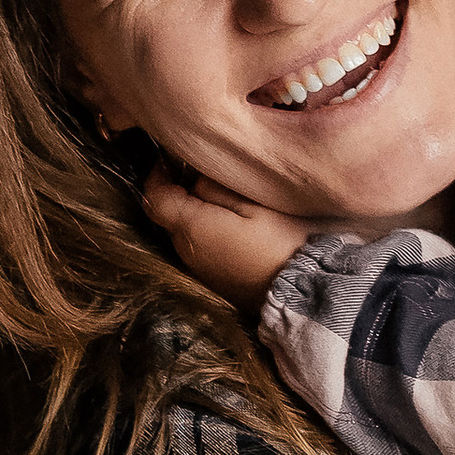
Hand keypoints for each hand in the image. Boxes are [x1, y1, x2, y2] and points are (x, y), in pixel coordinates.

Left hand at [142, 166, 310, 317]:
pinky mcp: (212, 280)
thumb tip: (195, 180)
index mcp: (192, 227)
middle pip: (170, 215)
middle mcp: (186, 251)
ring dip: (196, 214)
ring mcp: (198, 269)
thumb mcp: (254, 206)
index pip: (155, 198)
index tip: (169, 159)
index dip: (157, 175)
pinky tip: (232, 226)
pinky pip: (199, 249)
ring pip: (185, 232)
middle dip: (181, 192)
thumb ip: (217, 189)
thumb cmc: (280, 244)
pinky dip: (207, 232)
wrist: (299, 295)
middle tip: (205, 173)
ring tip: (224, 199)